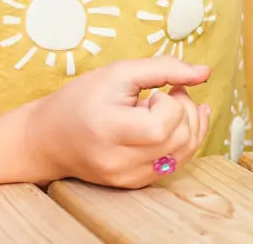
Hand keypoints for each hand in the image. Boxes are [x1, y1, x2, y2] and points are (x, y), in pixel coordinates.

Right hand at [31, 57, 213, 187]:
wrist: (46, 138)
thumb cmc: (80, 100)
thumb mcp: (118, 73)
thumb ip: (165, 68)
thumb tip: (206, 72)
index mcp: (109, 133)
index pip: (164, 126)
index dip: (171, 104)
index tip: (155, 93)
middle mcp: (118, 162)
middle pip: (180, 139)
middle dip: (185, 111)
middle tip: (169, 94)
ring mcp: (126, 177)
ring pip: (184, 154)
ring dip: (190, 125)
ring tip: (173, 107)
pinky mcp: (132, 183)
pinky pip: (174, 164)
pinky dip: (182, 141)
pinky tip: (177, 123)